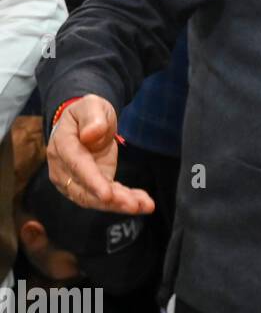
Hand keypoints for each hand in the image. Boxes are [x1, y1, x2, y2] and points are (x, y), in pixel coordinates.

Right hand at [45, 95, 154, 213]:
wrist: (86, 123)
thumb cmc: (88, 112)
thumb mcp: (92, 106)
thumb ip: (92, 118)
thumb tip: (91, 134)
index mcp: (63, 145)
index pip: (77, 166)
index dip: (92, 181)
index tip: (107, 195)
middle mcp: (64, 168)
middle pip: (85, 190)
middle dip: (110, 201)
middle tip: (134, 205)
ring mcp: (75, 180)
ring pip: (95, 198)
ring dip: (119, 205)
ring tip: (144, 206)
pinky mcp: (91, 185)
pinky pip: (107, 197)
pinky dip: (125, 200)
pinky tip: (144, 203)